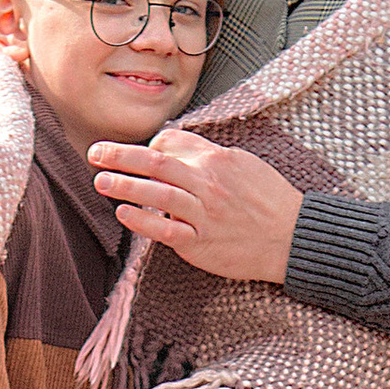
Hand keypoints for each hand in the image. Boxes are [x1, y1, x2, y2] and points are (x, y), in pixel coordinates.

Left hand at [87, 129, 302, 282]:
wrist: (293, 237)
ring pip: (157, 193)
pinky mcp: (201, 243)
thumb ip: (208, 155)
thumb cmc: (269, 201)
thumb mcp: (244, 164)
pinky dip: (142, 220)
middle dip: (121, 155)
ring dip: (124, 185)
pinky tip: (124, 213)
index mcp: (217, 161)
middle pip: (156, 163)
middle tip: (96, 152)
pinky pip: (166, 230)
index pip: (171, 145)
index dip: (145, 147)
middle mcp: (208, 184)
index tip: (129, 154)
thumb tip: (174, 145)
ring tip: (100, 180)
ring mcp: (204, 214)